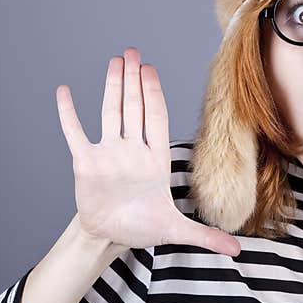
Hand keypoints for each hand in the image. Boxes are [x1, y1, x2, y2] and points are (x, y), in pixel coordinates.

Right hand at [54, 47, 241, 255]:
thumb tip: (239, 252)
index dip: (153, 92)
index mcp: (155, 158)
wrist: (110, 235)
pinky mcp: (85, 162)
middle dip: (134, 79)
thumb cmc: (143, 226)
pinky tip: (63, 91)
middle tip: (132, 51)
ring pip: (110, 113)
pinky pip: (75, 133)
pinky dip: (68, 113)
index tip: (150, 69)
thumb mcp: (176, 230)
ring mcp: (109, 153)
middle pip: (134, 107)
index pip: (156, 117)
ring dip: (111, 87)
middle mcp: (132, 149)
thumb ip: (206, 237)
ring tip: (114, 61)